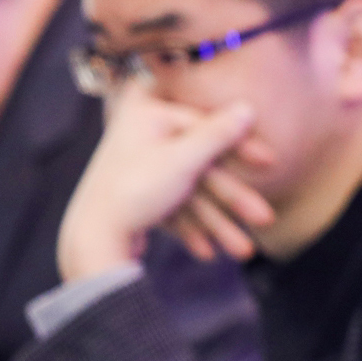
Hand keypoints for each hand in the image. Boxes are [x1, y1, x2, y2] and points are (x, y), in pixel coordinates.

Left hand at [57, 89, 272, 280]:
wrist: (91, 239)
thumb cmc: (135, 191)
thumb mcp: (183, 160)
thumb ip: (218, 134)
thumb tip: (247, 107)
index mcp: (148, 116)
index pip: (206, 125)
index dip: (241, 147)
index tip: (270, 163)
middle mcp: (142, 137)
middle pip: (201, 165)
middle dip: (233, 200)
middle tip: (265, 220)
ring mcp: (138, 168)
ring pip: (190, 192)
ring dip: (218, 223)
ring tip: (241, 252)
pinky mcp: (134, 196)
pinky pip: (171, 208)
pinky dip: (189, 229)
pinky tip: (205, 253)